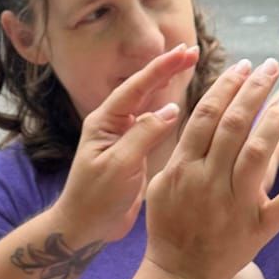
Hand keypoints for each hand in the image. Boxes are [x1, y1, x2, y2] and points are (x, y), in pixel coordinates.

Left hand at [54, 44, 199, 246]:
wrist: (86, 226)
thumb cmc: (95, 197)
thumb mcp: (119, 165)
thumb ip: (143, 135)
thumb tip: (172, 109)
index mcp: (104, 121)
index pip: (136, 87)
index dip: (161, 68)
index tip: (183, 52)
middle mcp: (115, 124)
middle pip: (144, 90)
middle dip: (168, 70)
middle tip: (193, 52)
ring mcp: (125, 138)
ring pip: (152, 106)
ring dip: (171, 87)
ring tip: (192, 71)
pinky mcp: (135, 153)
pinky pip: (156, 127)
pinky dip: (173, 114)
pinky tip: (188, 108)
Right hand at [145, 58, 278, 278]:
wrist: (179, 274)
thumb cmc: (170, 226)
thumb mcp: (163, 184)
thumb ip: (182, 151)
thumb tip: (204, 115)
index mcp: (183, 168)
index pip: (206, 116)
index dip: (226, 87)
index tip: (242, 66)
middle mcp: (208, 182)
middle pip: (233, 126)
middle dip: (253, 91)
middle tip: (269, 65)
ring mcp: (234, 206)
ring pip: (257, 155)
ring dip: (274, 124)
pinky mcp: (257, 230)